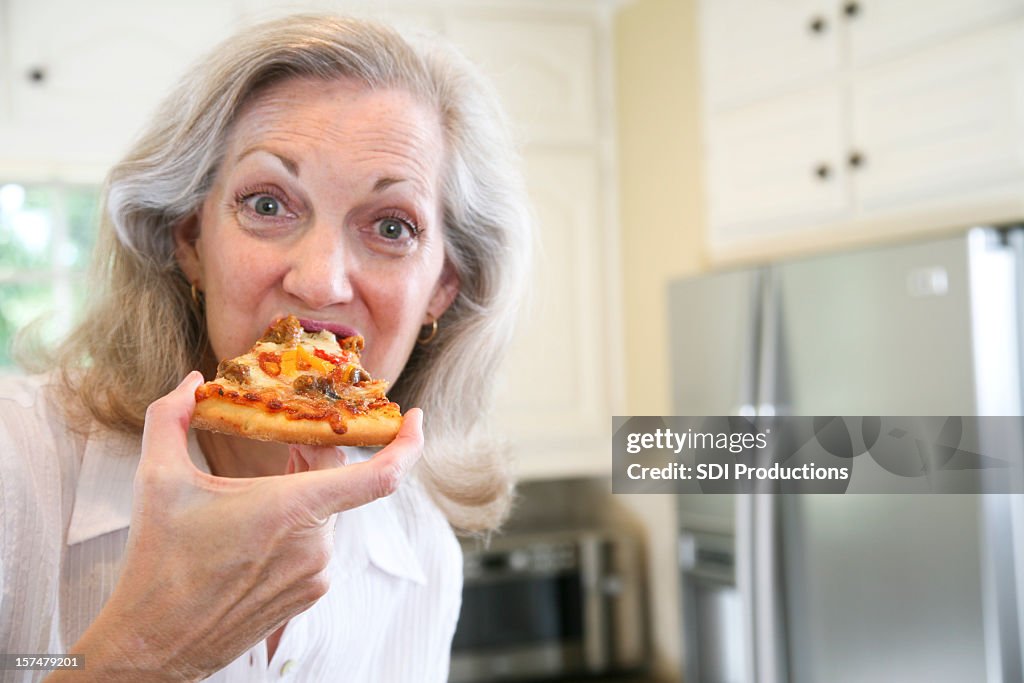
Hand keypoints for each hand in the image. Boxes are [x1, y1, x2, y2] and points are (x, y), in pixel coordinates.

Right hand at [57, 371, 422, 681]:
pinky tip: (257, 530)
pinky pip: (317, 544)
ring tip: (255, 491)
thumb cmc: (158, 563)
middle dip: (315, 454)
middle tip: (285, 438)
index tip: (416, 419)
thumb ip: (170, 417)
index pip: (380, 477)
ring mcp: (317, 574)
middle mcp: (316, 544)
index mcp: (292, 509)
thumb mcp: (156, 479)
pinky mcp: (311, 595)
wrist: (154, 645)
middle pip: (337, 482)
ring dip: (301, 493)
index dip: (409, 445)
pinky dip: (297, 526)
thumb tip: (189, 382)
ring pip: (325, 513)